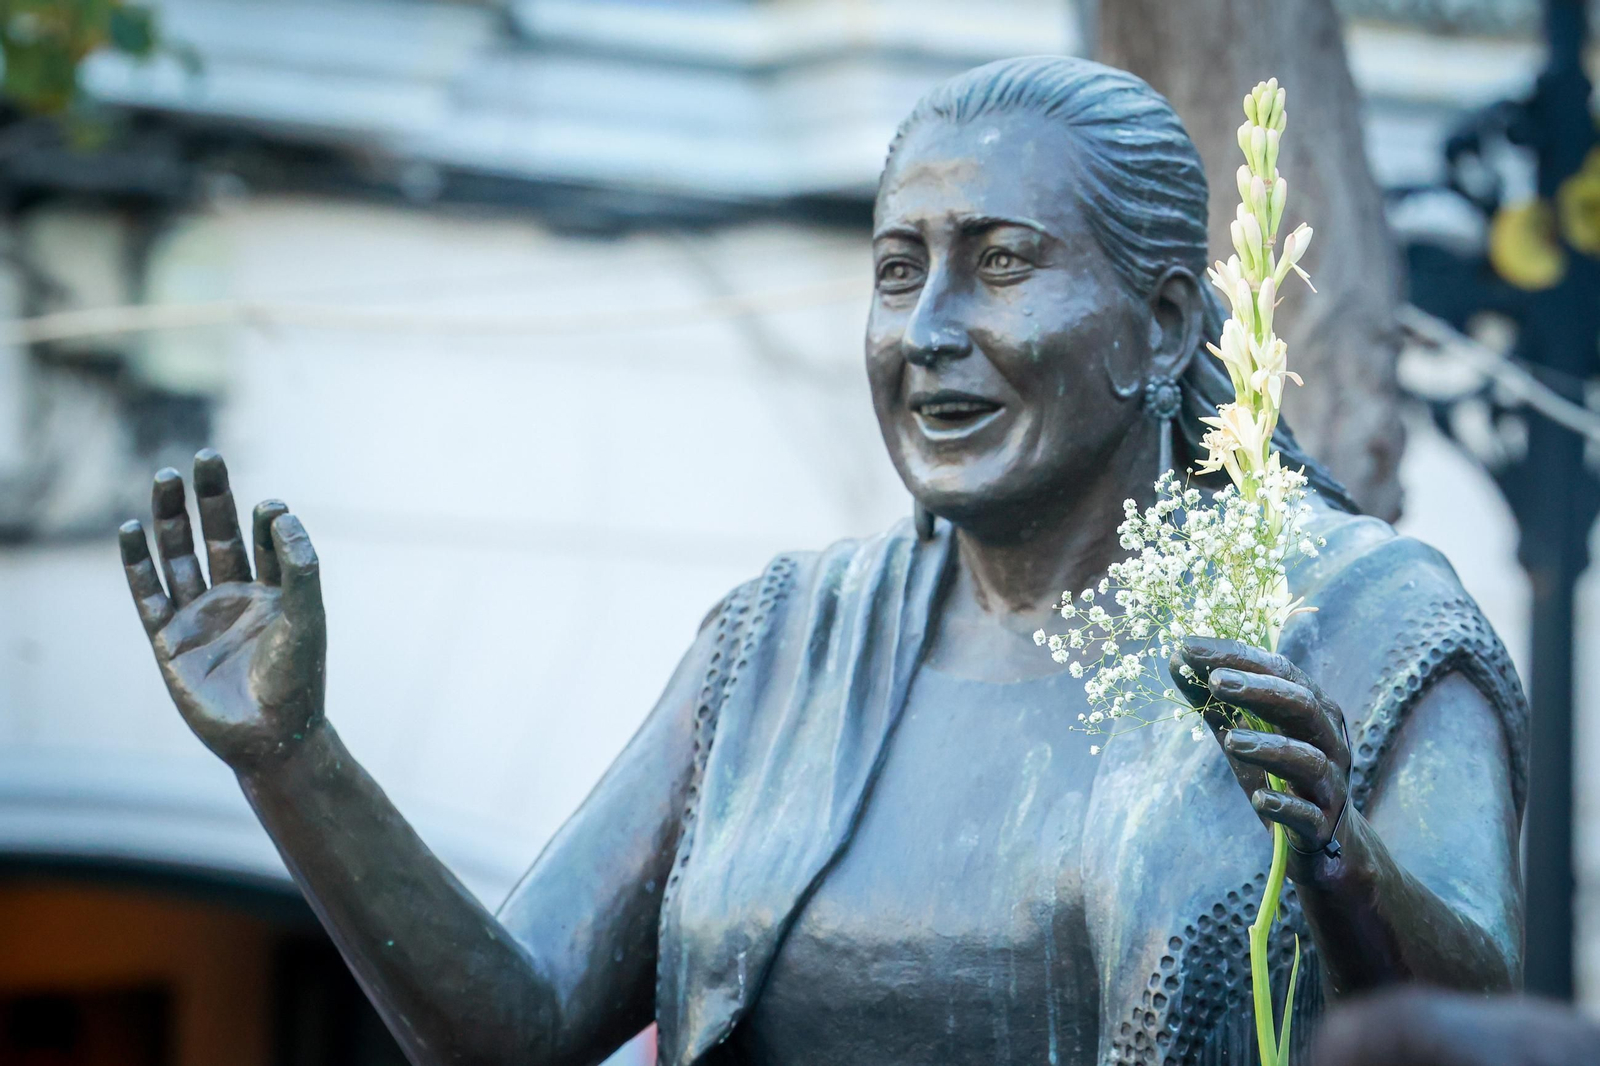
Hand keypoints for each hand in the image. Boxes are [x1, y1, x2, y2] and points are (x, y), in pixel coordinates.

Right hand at [120, 450, 325, 770]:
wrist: (270, 735)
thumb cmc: (297, 678)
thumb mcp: (305, 615)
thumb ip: (299, 564)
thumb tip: (279, 509)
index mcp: (273, 592)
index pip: (264, 541)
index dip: (266, 519)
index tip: (270, 507)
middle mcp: (235, 598)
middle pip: (218, 535)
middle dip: (212, 498)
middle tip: (208, 457)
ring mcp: (200, 616)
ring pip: (180, 555)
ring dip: (172, 518)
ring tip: (167, 476)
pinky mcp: (169, 638)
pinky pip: (148, 592)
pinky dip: (137, 562)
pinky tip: (131, 527)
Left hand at [1173, 637, 1350, 856]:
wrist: (1323, 842)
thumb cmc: (1279, 775)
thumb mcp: (1244, 735)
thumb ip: (1214, 702)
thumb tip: (1176, 661)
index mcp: (1312, 710)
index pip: (1279, 671)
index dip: (1237, 657)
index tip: (1190, 646)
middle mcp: (1329, 741)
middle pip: (1302, 706)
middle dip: (1259, 691)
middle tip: (1215, 680)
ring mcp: (1329, 784)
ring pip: (1308, 759)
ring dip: (1269, 748)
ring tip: (1230, 741)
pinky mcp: (1323, 825)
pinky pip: (1308, 815)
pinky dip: (1285, 805)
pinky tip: (1261, 800)